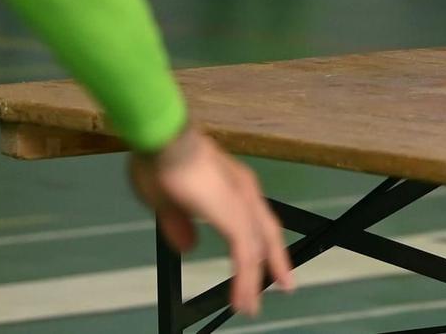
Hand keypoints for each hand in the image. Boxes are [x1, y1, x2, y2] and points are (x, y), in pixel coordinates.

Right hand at [128, 126, 294, 315]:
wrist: (163, 140)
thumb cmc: (160, 161)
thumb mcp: (165, 202)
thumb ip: (180, 224)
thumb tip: (189, 245)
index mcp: (231, 185)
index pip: (253, 220)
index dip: (260, 242)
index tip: (263, 262)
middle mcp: (244, 192)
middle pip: (267, 234)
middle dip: (275, 261)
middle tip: (284, 284)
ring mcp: (242, 203)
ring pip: (258, 249)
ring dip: (254, 280)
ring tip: (251, 305)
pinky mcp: (235, 217)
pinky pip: (246, 255)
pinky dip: (245, 280)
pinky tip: (243, 299)